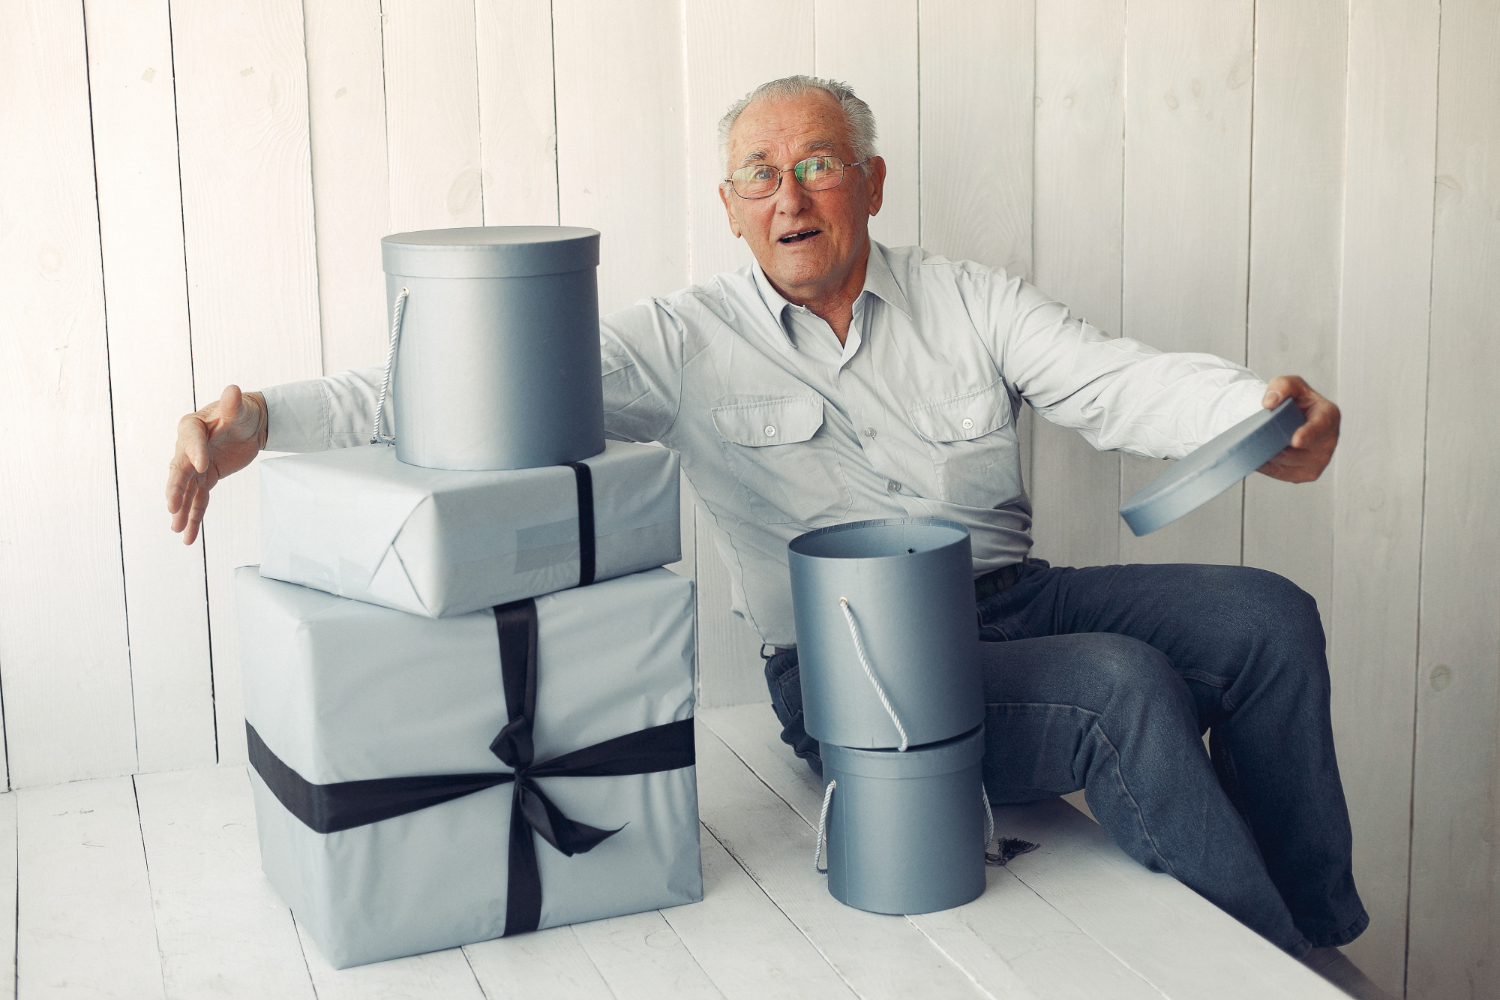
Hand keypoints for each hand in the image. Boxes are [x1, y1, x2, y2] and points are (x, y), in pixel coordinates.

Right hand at [166, 385, 266, 543]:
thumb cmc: (243, 412)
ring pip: (186, 490)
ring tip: (177, 529)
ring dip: (182, 510)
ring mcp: (195, 466)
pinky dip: (194, 517)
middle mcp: (188, 448)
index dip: (195, 453)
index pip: (190, 439)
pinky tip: (188, 536)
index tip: (202, 466)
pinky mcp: (206, 478)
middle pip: (179, 469)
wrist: (251, 424)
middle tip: (172, 506)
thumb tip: (232, 390)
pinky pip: (198, 500)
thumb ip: (233, 404)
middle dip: (176, 489)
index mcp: (192, 427)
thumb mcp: (240, 408)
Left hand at [1257, 375, 1338, 482]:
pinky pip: (1282, 474)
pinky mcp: (1307, 473)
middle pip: (1298, 450)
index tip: (1296, 441)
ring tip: (1258, 444)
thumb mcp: (1288, 384)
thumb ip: (1281, 386)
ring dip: (1270, 456)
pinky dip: (1268, 467)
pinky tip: (1259, 456)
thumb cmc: (1293, 399)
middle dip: (1277, 445)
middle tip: (1259, 437)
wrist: (1289, 418)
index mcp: (1329, 415)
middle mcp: (1329, 440)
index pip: (1320, 426)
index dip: (1308, 434)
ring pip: (1288, 464)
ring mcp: (1320, 460)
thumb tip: (1269, 403)